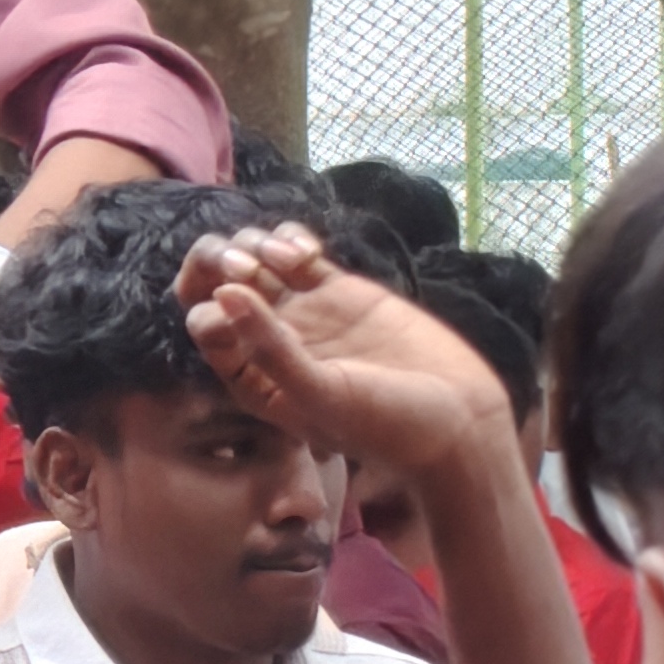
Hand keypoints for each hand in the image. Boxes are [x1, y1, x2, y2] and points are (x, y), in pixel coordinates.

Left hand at [178, 223, 514, 488]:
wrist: (458, 420)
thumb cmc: (387, 424)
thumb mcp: (321, 395)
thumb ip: (271, 349)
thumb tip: (224, 294)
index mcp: (250, 375)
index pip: (205, 323)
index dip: (208, 303)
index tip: (240, 301)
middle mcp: (268, 340)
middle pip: (216, 282)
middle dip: (218, 260)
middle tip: (250, 266)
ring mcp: (303, 311)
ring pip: (253, 258)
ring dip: (256, 245)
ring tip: (291, 261)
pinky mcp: (339, 290)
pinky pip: (296, 251)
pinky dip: (291, 239)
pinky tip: (309, 254)